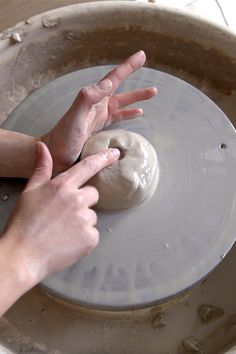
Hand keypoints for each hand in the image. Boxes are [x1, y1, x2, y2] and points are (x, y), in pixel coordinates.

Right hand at [1, 142, 119, 286]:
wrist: (23, 255)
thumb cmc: (23, 224)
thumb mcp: (29, 191)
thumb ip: (41, 168)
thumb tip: (42, 147)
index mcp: (62, 186)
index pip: (88, 167)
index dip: (103, 158)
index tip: (115, 153)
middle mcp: (77, 200)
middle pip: (92, 194)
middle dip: (82, 201)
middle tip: (63, 214)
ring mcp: (85, 219)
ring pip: (91, 216)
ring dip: (82, 221)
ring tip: (62, 231)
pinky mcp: (90, 238)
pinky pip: (92, 234)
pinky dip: (83, 238)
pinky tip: (67, 242)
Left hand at [41, 50, 156, 172]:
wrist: (55, 155)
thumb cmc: (64, 136)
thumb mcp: (75, 115)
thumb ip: (88, 98)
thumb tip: (108, 83)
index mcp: (94, 99)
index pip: (113, 78)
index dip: (127, 67)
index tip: (142, 56)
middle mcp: (98, 105)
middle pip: (121, 90)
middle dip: (135, 80)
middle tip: (151, 73)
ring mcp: (99, 117)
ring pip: (122, 104)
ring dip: (137, 98)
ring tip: (152, 92)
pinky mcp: (100, 129)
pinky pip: (118, 118)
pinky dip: (129, 114)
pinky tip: (139, 114)